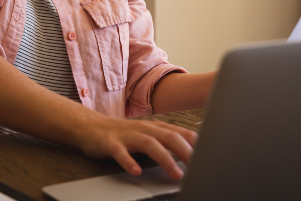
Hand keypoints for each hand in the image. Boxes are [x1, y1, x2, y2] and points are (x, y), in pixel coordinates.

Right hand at [74, 115, 196, 179]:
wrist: (91, 127)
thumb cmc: (124, 135)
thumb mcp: (148, 136)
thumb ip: (167, 143)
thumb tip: (193, 154)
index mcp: (155, 128)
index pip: (181, 133)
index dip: (196, 145)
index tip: (210, 158)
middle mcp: (143, 129)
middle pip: (169, 136)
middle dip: (186, 152)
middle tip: (199, 168)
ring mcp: (127, 135)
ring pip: (149, 144)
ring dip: (165, 158)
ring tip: (176, 174)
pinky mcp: (111, 144)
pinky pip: (121, 152)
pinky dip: (129, 162)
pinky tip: (136, 172)